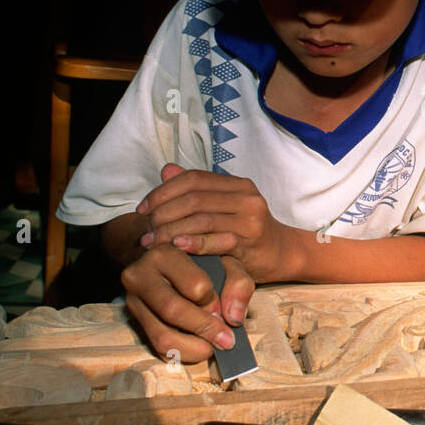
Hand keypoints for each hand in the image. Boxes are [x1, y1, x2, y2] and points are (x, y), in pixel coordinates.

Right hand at [120, 243, 254, 363]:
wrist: (167, 264)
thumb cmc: (200, 261)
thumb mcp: (223, 260)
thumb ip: (237, 282)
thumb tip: (234, 318)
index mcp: (164, 253)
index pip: (194, 285)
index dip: (213, 303)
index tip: (223, 309)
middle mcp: (140, 275)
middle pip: (173, 311)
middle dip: (204, 329)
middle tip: (226, 340)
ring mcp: (133, 300)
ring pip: (162, 336)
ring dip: (194, 348)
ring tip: (213, 346)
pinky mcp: (135, 321)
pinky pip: (157, 347)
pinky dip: (182, 353)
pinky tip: (198, 346)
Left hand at [135, 164, 300, 293]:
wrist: (281, 254)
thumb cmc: (247, 232)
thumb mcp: (224, 207)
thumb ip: (197, 190)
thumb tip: (167, 170)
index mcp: (237, 184)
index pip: (193, 179)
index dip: (163, 191)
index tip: (142, 209)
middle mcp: (246, 197)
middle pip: (194, 198)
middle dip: (163, 213)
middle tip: (145, 230)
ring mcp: (250, 218)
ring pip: (202, 219)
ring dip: (171, 230)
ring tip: (152, 242)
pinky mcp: (251, 241)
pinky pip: (217, 240)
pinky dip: (194, 242)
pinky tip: (176, 246)